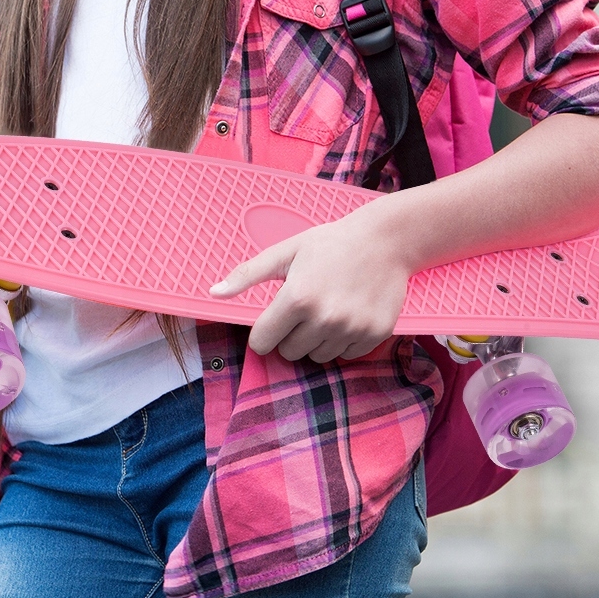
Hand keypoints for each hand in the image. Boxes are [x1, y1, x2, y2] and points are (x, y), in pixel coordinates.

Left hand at [209, 203, 410, 362]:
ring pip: (317, 356)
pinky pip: (345, 355)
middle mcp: (324, 318)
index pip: (262, 342)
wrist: (385, 240)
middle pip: (289, 352)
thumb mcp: (285, 252)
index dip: (264, 332)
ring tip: (327, 308)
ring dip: (316, 339)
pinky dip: (342, 341)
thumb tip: (213, 292)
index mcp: (297, 298)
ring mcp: (351, 329)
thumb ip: (247, 274)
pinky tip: (347, 314)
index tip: (273, 319)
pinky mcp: (374, 336)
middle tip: (305, 307)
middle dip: (290, 334)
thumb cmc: (330, 243)